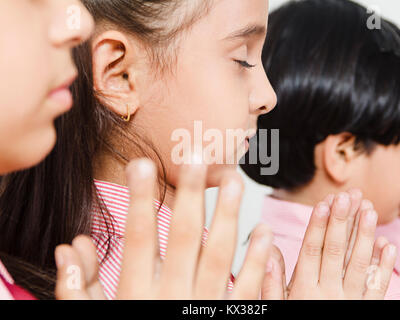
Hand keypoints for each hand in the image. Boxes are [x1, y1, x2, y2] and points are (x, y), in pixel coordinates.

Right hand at [54, 158, 272, 299]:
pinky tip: (264, 232)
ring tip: (235, 182)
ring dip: (228, 216)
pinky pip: (247, 288)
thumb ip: (77, 290)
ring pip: (219, 255)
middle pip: (183, 237)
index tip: (141, 165)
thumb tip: (68, 249)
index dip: (138, 201)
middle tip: (197, 158)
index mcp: (137, 295)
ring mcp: (204, 309)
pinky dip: (257, 260)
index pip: (137, 239)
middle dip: (189, 195)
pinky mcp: (231, 319)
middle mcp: (172, 297)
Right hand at [262, 190, 395, 299]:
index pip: (312, 251)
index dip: (318, 226)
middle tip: (348, 196)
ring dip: (365, 236)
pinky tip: (388, 245)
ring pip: (358, 264)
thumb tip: (270, 249)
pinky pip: (376, 287)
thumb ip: (271, 281)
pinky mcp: (365, 309)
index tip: (324, 203)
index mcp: (303, 290)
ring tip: (369, 210)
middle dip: (342, 221)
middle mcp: (328, 293)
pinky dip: (384, 266)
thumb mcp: (275, 308)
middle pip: (336, 252)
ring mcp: (349, 301)